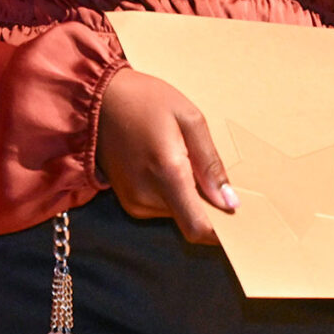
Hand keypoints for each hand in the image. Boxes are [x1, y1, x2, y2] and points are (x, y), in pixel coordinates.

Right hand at [96, 68, 238, 244]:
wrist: (97, 100)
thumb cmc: (145, 100)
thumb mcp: (189, 118)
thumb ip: (210, 163)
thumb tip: (229, 201)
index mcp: (167, 173)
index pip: (197, 227)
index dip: (220, 233)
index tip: (236, 222)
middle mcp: (147, 196)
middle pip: (191, 220)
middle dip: (206, 204)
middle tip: (206, 170)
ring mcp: (134, 202)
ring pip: (177, 213)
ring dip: (187, 196)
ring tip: (181, 160)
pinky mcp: (128, 201)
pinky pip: (162, 207)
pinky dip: (172, 194)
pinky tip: (166, 165)